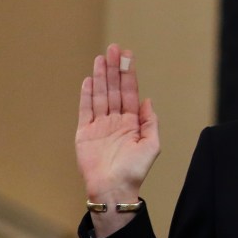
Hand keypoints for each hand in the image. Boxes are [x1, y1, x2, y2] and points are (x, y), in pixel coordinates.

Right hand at [76, 43, 159, 211]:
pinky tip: (88, 80)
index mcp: (131, 122)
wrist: (114, 189)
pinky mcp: (85, 133)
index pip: (129, 92)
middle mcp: (115, 120)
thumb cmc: (135, 170)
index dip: (129, 74)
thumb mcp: (152, 145)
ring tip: (101, 58)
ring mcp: (99, 125)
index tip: (129, 55)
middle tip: (114, 48)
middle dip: (114, 68)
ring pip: (100, 95)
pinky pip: (85, 110)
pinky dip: (86, 95)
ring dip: (100, 76)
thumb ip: (150, 122)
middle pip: (114, 89)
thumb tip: (147, 100)